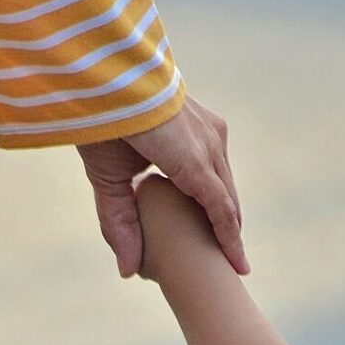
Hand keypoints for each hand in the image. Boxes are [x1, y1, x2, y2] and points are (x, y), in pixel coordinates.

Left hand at [77, 95, 245, 277]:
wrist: (111, 73)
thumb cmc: (105, 125)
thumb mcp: (107, 178)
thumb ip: (118, 223)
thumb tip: (128, 271)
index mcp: (190, 159)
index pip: (220, 209)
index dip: (229, 242)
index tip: (239, 269)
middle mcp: (210, 143)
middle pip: (228, 198)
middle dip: (230, 232)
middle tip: (232, 265)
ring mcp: (212, 129)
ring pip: (226, 181)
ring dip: (225, 210)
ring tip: (223, 240)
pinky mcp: (209, 121)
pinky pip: (220, 163)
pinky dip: (218, 187)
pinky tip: (212, 205)